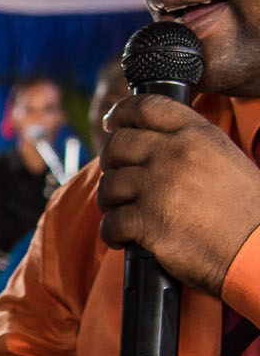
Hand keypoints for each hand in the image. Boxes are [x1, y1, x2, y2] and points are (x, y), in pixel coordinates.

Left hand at [98, 94, 259, 293]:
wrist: (254, 249)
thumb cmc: (245, 211)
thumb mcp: (226, 159)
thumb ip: (191, 146)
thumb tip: (154, 143)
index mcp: (198, 135)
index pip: (148, 106)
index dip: (122, 112)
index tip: (113, 122)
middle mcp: (175, 154)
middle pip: (118, 144)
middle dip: (111, 161)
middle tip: (120, 177)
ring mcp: (158, 187)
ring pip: (109, 184)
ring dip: (111, 201)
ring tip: (125, 212)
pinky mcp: (146, 221)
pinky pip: (110, 222)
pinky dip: (112, 233)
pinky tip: (125, 238)